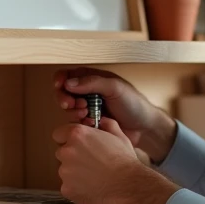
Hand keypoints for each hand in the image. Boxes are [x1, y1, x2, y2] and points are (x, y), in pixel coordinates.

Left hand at [52, 116, 146, 203]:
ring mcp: (65, 171)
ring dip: (75, 173)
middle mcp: (67, 151)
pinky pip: (68, 186)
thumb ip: (107, 125)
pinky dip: (77, 188)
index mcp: (77, 135)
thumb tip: (103, 121)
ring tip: (94, 178)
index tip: (77, 145)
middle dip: (72, 157)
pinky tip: (93, 188)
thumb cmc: (125, 161)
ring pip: (65, 171)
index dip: (67, 139)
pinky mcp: (66, 189)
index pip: (59, 134)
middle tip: (90, 163)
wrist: (128, 187)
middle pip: (62, 153)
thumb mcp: (119, 136)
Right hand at [53, 67, 176, 162]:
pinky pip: (76, 123)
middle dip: (64, 98)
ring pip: (69, 109)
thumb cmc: (135, 104)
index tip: (60, 86)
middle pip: (64, 92)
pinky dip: (79, 123)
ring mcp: (88, 108)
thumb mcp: (115, 88)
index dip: (61, 79)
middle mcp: (89, 92)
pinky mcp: (89, 123)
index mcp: (94, 79)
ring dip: (73, 112)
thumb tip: (69, 83)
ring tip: (86, 114)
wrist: (144, 128)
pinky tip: (90, 123)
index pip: (69, 75)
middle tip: (72, 104)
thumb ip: (93, 83)